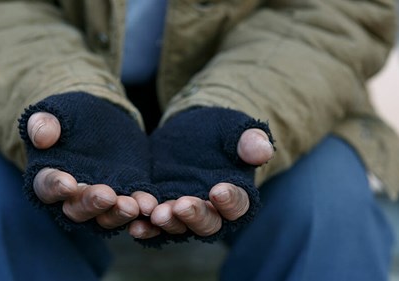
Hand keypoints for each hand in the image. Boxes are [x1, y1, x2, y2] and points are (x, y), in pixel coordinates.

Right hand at [26, 110, 157, 228]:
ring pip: (106, 215)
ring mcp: (101, 200)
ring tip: (133, 206)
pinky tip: (150, 204)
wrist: (102, 117)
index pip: (47, 186)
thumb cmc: (70, 115)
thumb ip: (44, 123)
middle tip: (107, 196)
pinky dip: (141, 206)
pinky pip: (133, 205)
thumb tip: (41, 138)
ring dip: (119, 213)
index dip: (56, 186)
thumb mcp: (57, 112)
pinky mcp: (126, 194)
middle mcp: (73, 196)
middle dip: (92, 204)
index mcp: (49, 177)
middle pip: (78, 209)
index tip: (67, 183)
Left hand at [128, 128, 273, 238]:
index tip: (219, 190)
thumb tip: (263, 150)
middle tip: (182, 205)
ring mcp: (184, 213)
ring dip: (168, 222)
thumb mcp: (235, 129)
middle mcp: (212, 212)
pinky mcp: (161, 207)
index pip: (238, 204)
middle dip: (195, 216)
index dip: (230, 200)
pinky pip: (154, 224)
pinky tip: (135, 224)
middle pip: (208, 223)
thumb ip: (249, 140)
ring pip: (179, 226)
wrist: (191, 131)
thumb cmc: (221, 131)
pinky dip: (146, 227)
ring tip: (157, 214)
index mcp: (236, 195)